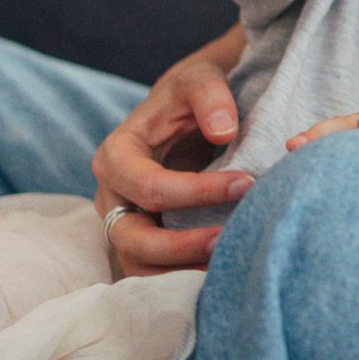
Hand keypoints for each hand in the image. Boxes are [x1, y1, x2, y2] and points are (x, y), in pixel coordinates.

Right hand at [95, 29, 253, 276]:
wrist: (185, 116)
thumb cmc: (190, 98)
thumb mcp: (198, 79)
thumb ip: (210, 95)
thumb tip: (224, 131)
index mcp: (117, 155)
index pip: (149, 186)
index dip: (197, 192)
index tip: (247, 185)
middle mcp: (111, 196)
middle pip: (131, 238)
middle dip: (181, 245)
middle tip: (229, 242)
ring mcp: (123, 224)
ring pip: (138, 265)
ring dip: (179, 272)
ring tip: (227, 267)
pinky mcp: (141, 243)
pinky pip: (153, 273)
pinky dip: (181, 280)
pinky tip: (221, 276)